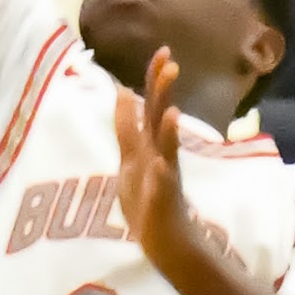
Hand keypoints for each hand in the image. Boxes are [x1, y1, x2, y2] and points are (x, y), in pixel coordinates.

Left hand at [111, 48, 205, 274]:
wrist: (170, 244)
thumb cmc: (149, 201)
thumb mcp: (130, 159)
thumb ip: (127, 127)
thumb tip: (122, 92)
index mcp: (149, 146)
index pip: (151, 107)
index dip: (153, 80)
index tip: (162, 50)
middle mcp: (158, 156)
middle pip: (159, 119)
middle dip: (162, 93)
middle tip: (170, 62)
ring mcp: (164, 179)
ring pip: (166, 151)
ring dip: (168, 132)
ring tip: (172, 111)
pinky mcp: (164, 204)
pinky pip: (163, 188)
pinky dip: (162, 176)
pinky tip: (161, 165)